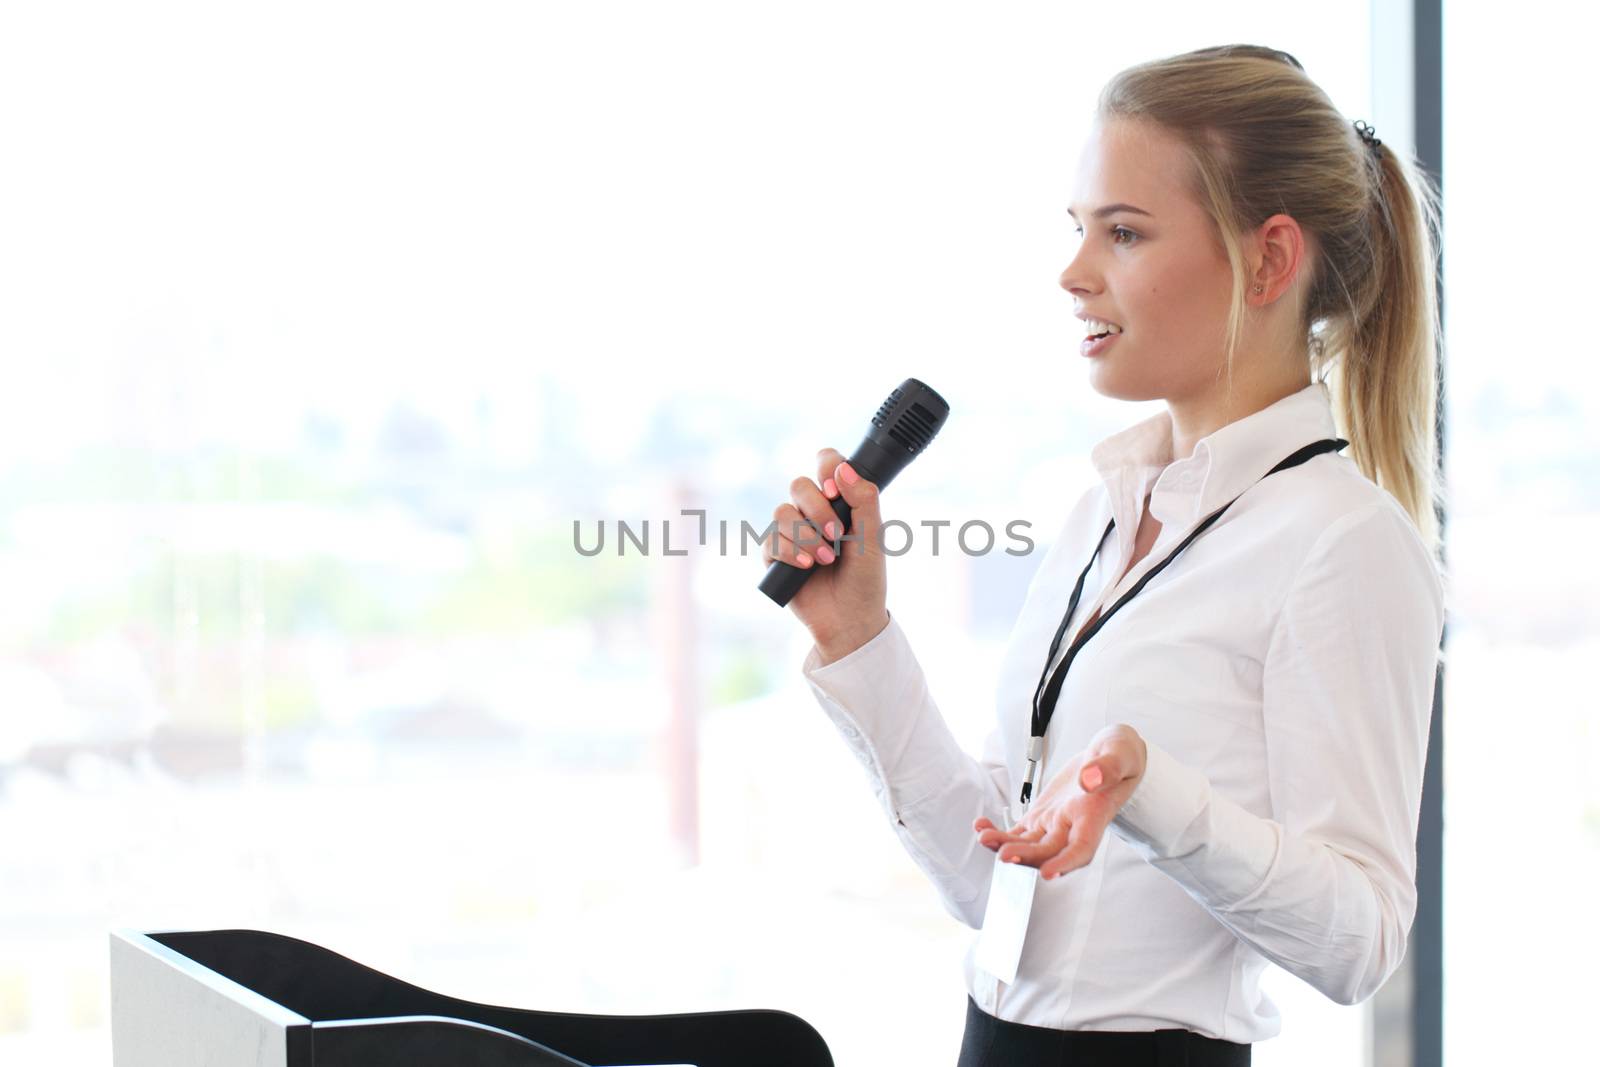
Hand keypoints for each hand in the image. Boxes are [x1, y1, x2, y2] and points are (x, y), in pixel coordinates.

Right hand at [760, 448, 888, 662]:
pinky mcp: (775, 555)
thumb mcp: (873, 538)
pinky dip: (789, 551)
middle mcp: (812, 512)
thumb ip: (864, 500)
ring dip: (805, 536)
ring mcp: (792, 533)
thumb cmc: (865, 579)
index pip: (825, 463)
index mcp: (839, 501)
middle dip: (817, 509)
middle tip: (837, 535)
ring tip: (826, 559)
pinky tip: (806, 566)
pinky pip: (770, 539)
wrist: (850, 620)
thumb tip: (843, 470)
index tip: (835, 491)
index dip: (826, 468)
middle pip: (799, 485)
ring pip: (782, 511)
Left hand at [971, 724, 1147, 880]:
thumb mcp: (1120, 753)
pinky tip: (980, 827)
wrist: (1111, 755)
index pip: (1081, 849)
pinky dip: (999, 831)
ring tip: (983, 837)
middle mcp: (1073, 827)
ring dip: (1005, 845)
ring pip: (1028, 844)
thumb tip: (1089, 779)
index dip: (1064, 863)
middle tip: (1003, 854)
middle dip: (1025, 856)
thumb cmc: (1120, 755)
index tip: (1047, 873)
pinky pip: (1018, 831)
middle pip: (1048, 852)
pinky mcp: (1041, 816)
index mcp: (1094, 817)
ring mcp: (1055, 824)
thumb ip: (1107, 767)